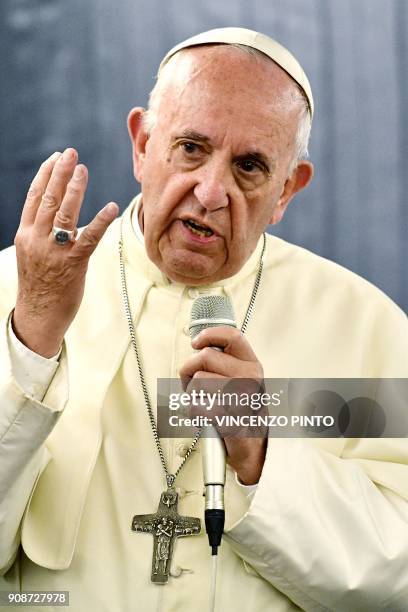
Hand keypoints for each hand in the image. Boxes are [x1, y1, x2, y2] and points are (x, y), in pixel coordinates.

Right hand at [12, 148, 118, 357]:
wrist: (38, 315)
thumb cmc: (39, 284)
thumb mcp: (32, 254)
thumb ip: (41, 233)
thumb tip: (57, 213)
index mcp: (25, 234)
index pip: (34, 197)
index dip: (45, 175)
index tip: (56, 158)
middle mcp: (36, 239)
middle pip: (48, 198)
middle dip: (60, 173)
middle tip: (72, 153)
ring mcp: (54, 251)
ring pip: (64, 212)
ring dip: (75, 188)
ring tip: (83, 170)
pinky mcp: (73, 264)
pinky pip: (88, 238)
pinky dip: (100, 221)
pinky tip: (111, 207)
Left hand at [179, 326, 266, 484]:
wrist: (253, 448)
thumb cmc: (241, 413)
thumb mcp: (241, 381)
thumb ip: (225, 362)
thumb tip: (199, 345)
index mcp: (252, 365)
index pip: (232, 336)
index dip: (209, 335)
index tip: (196, 343)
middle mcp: (250, 377)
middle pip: (205, 356)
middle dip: (190, 370)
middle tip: (194, 385)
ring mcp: (241, 397)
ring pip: (197, 380)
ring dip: (193, 393)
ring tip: (204, 403)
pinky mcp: (228, 417)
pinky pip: (195, 404)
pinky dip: (194, 412)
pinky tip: (205, 417)